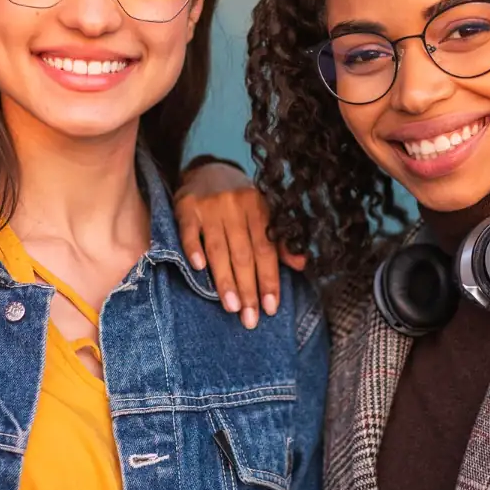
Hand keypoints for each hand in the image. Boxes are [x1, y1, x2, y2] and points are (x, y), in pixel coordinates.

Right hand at [175, 161, 307, 328]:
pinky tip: (199, 269)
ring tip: (231, 307)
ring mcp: (210, 205)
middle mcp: (237, 205)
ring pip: (219, 248)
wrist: (208, 171)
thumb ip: (281, 240)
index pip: (266, 250)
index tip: (270, 308)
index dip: (269, 280)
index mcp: (260, 207)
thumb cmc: (241, 202)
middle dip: (248, 289)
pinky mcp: (186, 206)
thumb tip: (302, 264)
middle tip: (250, 319)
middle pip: (243, 254)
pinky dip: (193, 249)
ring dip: (225, 280)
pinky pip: (189, 232)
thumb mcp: (264, 214)